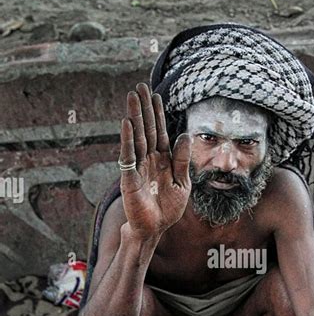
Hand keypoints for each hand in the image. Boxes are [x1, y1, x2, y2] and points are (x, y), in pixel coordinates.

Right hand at [119, 82, 190, 241]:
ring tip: (132, 97)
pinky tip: (127, 122)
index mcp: (163, 159)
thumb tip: (184, 135)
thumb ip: (182, 160)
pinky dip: (128, 139)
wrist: (156, 228)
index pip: (160, 131)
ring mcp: (138, 166)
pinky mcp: (130, 177)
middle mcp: (149, 159)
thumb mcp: (182, 183)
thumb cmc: (168, 208)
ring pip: (137, 137)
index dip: (157, 113)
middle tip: (139, 86)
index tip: (155, 94)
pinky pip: (128, 155)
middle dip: (144, 108)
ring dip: (135, 117)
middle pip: (146, 129)